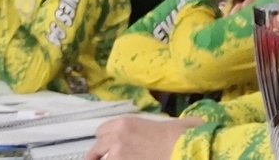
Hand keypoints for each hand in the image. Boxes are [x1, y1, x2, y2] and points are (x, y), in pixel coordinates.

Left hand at [86, 116, 203, 159]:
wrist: (183, 149)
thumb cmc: (181, 134)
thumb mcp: (170, 123)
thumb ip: (163, 124)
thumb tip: (178, 124)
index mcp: (124, 123)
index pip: (101, 131)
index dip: (106, 138)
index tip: (109, 144)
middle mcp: (115, 138)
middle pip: (95, 149)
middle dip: (98, 154)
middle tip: (104, 159)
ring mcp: (116, 156)